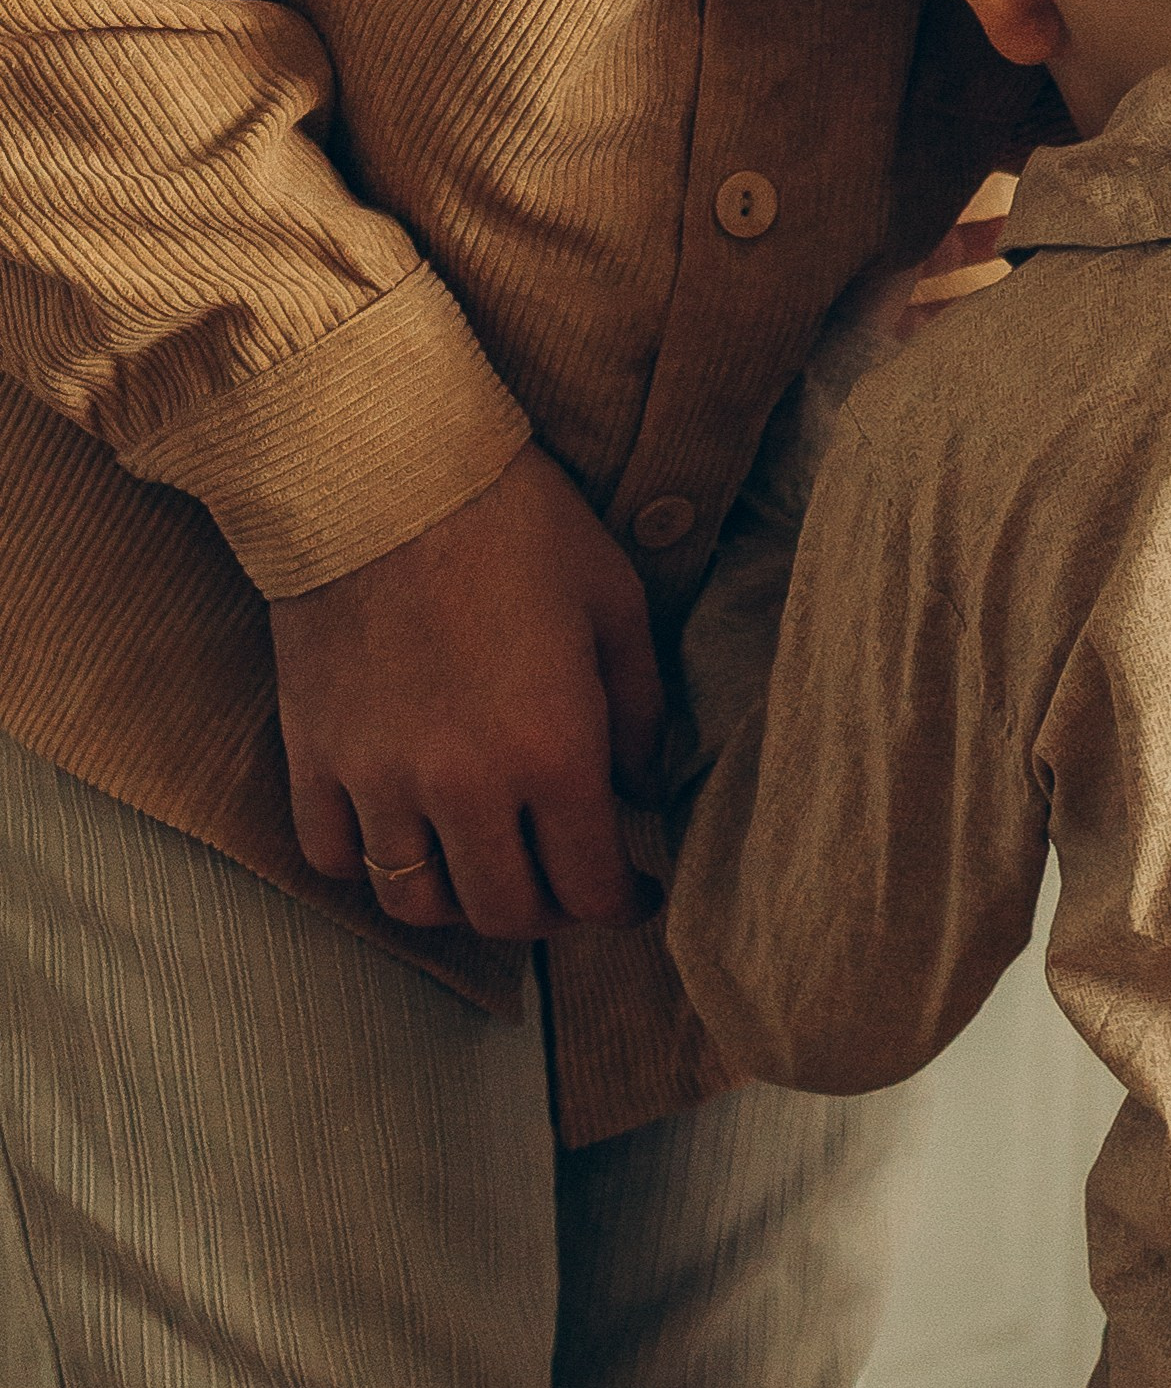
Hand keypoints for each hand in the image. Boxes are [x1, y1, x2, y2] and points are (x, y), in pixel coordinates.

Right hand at [272, 444, 665, 939]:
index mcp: (553, 751)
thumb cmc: (516, 523)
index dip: (621, 905)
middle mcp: (464, 786)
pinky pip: (333, 857)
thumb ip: (640, 709)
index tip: (632, 894)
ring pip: (415, 904)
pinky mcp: (313, 754)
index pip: (591, 886)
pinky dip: (370, 866)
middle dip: (549, 913)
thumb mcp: (615, 602)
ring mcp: (378, 778)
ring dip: (460, 901)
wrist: (385, 473)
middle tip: (566, 886)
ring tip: (486, 867)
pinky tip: (403, 836)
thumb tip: (638, 785)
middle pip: (504, 913)